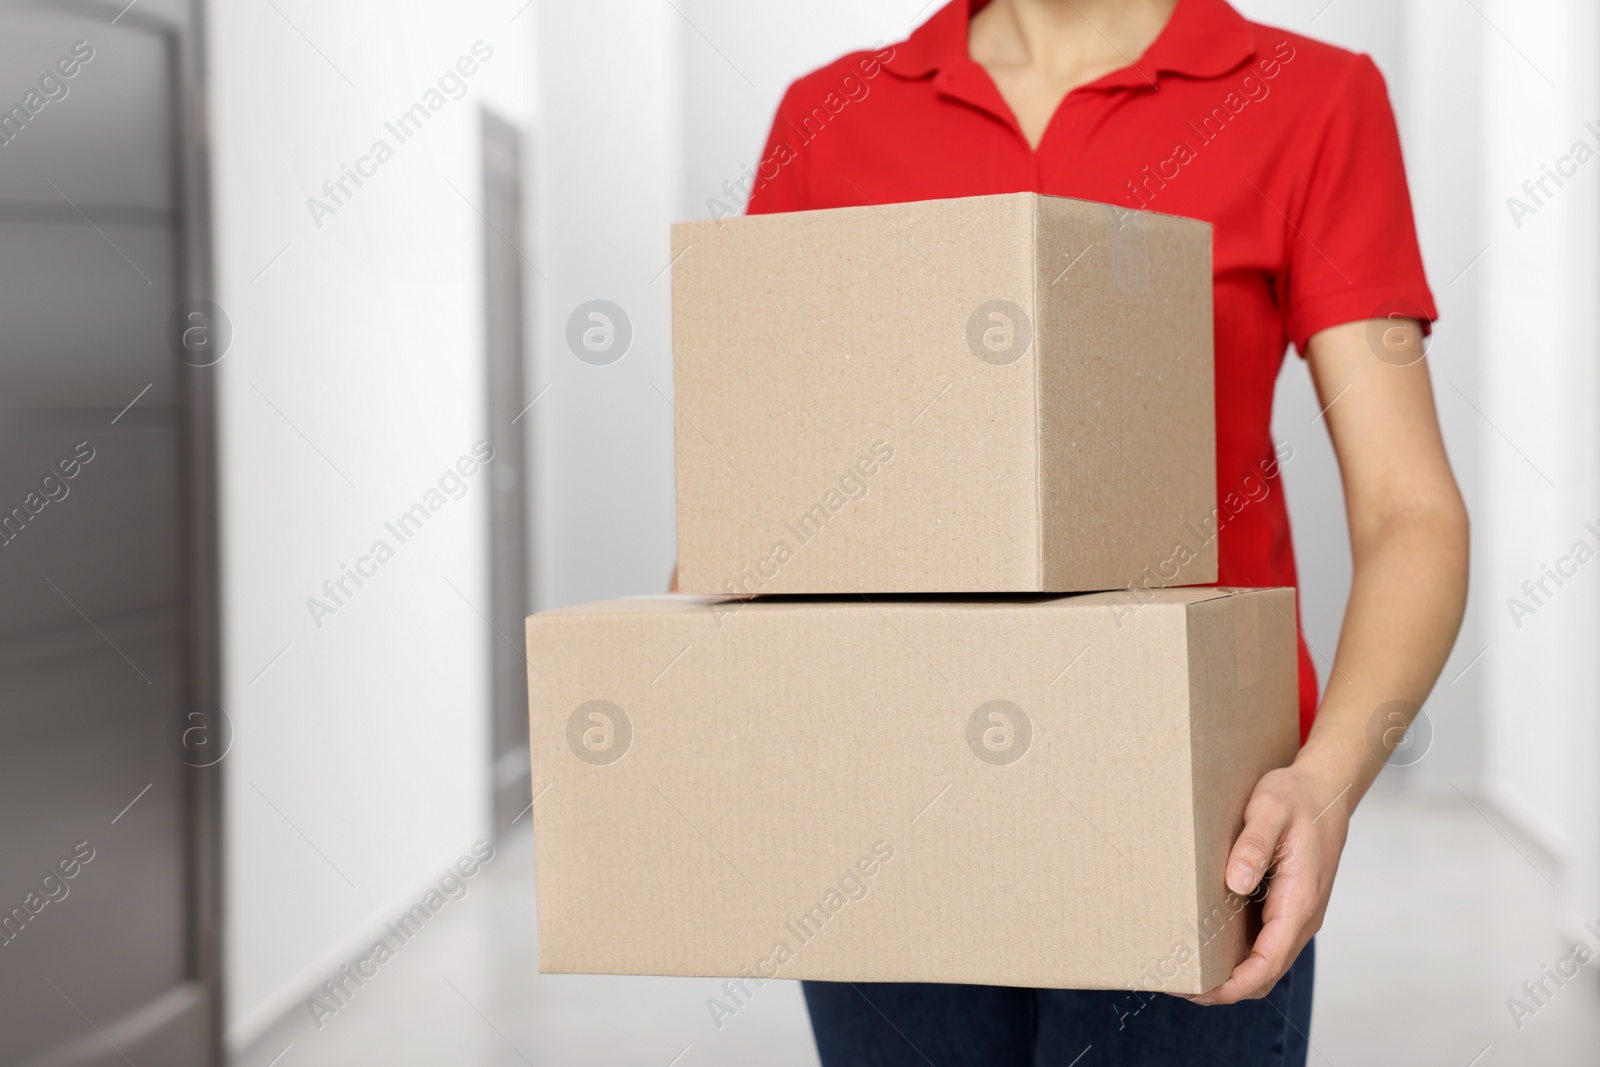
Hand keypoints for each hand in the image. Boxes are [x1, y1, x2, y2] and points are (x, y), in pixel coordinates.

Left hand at [1189, 761, 1350, 1004]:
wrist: (1326, 790)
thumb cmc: (1297, 798)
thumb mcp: (1270, 809)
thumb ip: (1254, 844)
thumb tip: (1236, 881)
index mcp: (1299, 900)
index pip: (1267, 962)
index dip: (1233, 984)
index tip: (1199, 991)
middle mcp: (1301, 916)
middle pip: (1265, 973)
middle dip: (1226, 988)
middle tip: (1179, 986)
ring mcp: (1296, 914)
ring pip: (1266, 962)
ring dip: (1232, 976)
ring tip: (1188, 973)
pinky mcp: (1288, 906)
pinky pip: (1265, 944)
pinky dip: (1239, 957)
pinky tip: (1209, 947)